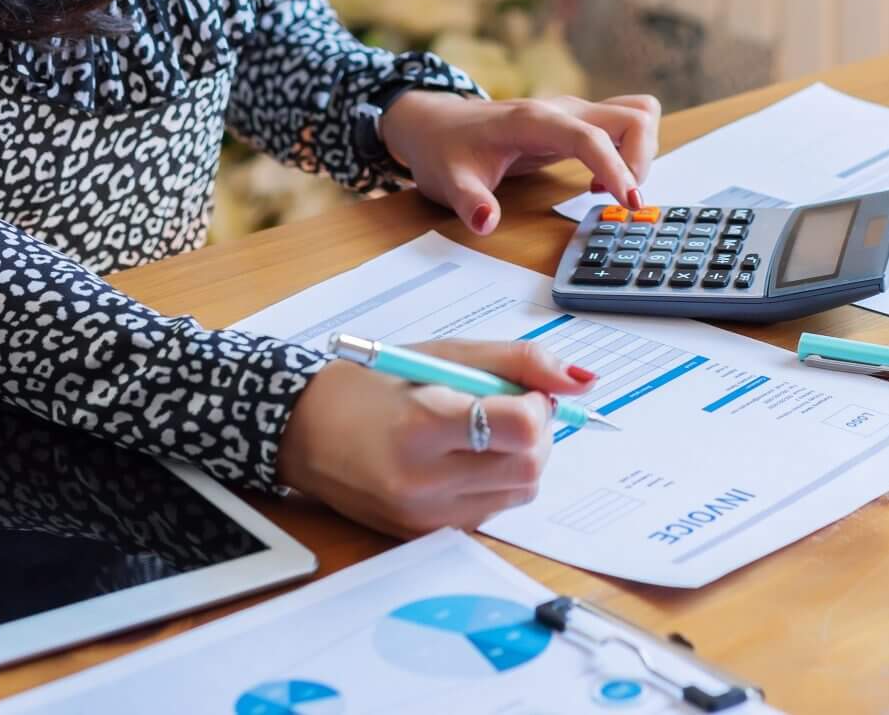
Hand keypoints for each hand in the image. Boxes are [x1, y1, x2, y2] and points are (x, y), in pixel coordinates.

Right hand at [276, 339, 598, 534]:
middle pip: (530, 467)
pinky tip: (464, 459)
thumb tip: (583, 380)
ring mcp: (424, 515)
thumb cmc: (373, 385)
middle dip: (539, 434)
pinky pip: (492, 511)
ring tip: (484, 432)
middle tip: (512, 409)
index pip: (521, 428)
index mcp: (423, 424)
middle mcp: (423, 479)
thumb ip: (519, 361)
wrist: (305, 431)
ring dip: (521, 459)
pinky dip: (496, 482)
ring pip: (520, 493)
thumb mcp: (444, 354)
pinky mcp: (424, 534)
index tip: (526, 392)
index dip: (539, 406)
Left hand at [380, 91, 661, 234]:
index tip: (629, 203)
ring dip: (641, 153)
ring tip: (609, 190)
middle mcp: (562, 110)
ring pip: (637, 114)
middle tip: (621, 201)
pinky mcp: (577, 123)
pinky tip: (598, 182)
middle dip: (641, 159)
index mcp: (534, 121)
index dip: (615, 167)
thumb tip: (486, 223)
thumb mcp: (448, 180)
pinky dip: (629, 152)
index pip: (590, 137)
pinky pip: (624, 125)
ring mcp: (573, 113)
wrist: (436, 124)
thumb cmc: (445, 149)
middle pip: (634, 115)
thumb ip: (469, 201)